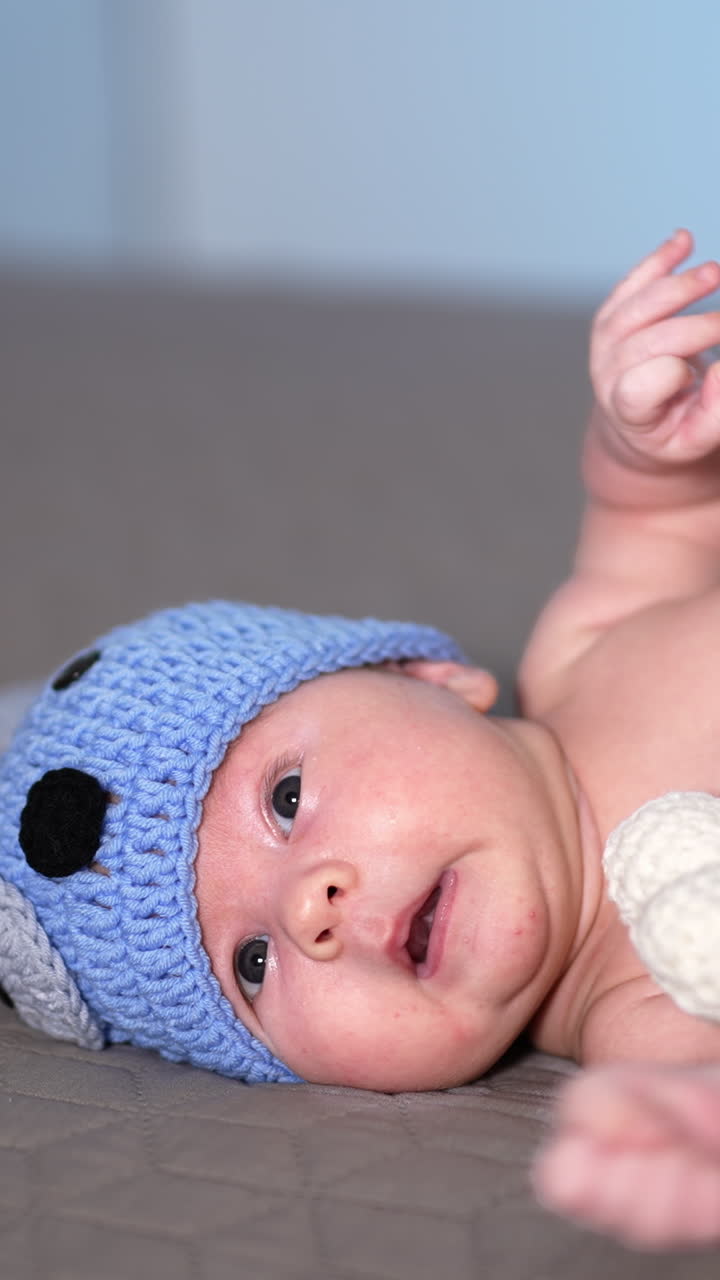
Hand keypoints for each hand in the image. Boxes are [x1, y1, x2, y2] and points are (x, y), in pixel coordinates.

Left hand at [591, 230, 719, 462]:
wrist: (638, 426)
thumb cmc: (674, 432)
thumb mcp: (696, 439)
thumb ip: (715, 412)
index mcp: (625, 410)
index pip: (642, 384)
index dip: (675, 372)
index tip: (705, 371)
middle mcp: (605, 374)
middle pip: (649, 341)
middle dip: (699, 327)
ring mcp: (603, 344)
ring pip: (636, 306)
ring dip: (679, 285)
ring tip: (715, 274)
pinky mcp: (610, 319)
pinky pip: (630, 285)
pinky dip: (657, 261)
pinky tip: (683, 240)